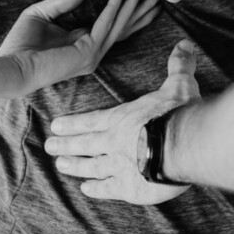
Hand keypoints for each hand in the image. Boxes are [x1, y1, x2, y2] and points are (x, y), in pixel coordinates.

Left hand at [0, 0, 159, 92]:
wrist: (11, 66)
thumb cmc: (20, 44)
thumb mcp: (40, 14)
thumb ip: (60, 3)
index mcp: (82, 44)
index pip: (113, 26)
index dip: (128, 10)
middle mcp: (92, 52)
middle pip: (124, 27)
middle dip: (140, 8)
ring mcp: (92, 55)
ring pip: (119, 25)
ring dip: (131, 4)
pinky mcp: (87, 54)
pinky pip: (104, 26)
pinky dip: (113, 8)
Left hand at [44, 40, 200, 204]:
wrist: (184, 145)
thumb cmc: (180, 113)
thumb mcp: (179, 84)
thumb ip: (179, 66)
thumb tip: (185, 44)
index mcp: (122, 118)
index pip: (92, 120)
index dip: (73, 123)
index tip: (55, 126)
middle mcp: (114, 141)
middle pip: (85, 143)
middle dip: (65, 144)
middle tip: (48, 146)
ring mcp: (119, 166)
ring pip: (91, 166)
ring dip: (75, 166)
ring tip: (60, 166)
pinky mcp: (129, 187)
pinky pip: (108, 188)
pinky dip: (96, 189)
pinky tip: (86, 189)